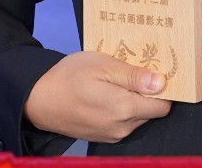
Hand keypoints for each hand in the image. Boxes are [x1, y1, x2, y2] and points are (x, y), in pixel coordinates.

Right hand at [23, 51, 171, 142]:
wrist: (37, 99)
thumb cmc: (68, 77)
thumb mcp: (103, 66)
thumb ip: (134, 76)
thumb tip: (162, 84)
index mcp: (124, 109)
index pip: (163, 105)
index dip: (163, 87)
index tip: (155, 71)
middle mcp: (122, 127)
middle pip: (151, 111)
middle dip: (147, 92)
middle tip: (132, 70)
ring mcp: (112, 134)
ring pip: (138, 117)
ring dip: (133, 100)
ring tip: (116, 80)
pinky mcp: (103, 136)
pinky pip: (124, 122)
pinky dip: (121, 108)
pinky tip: (107, 92)